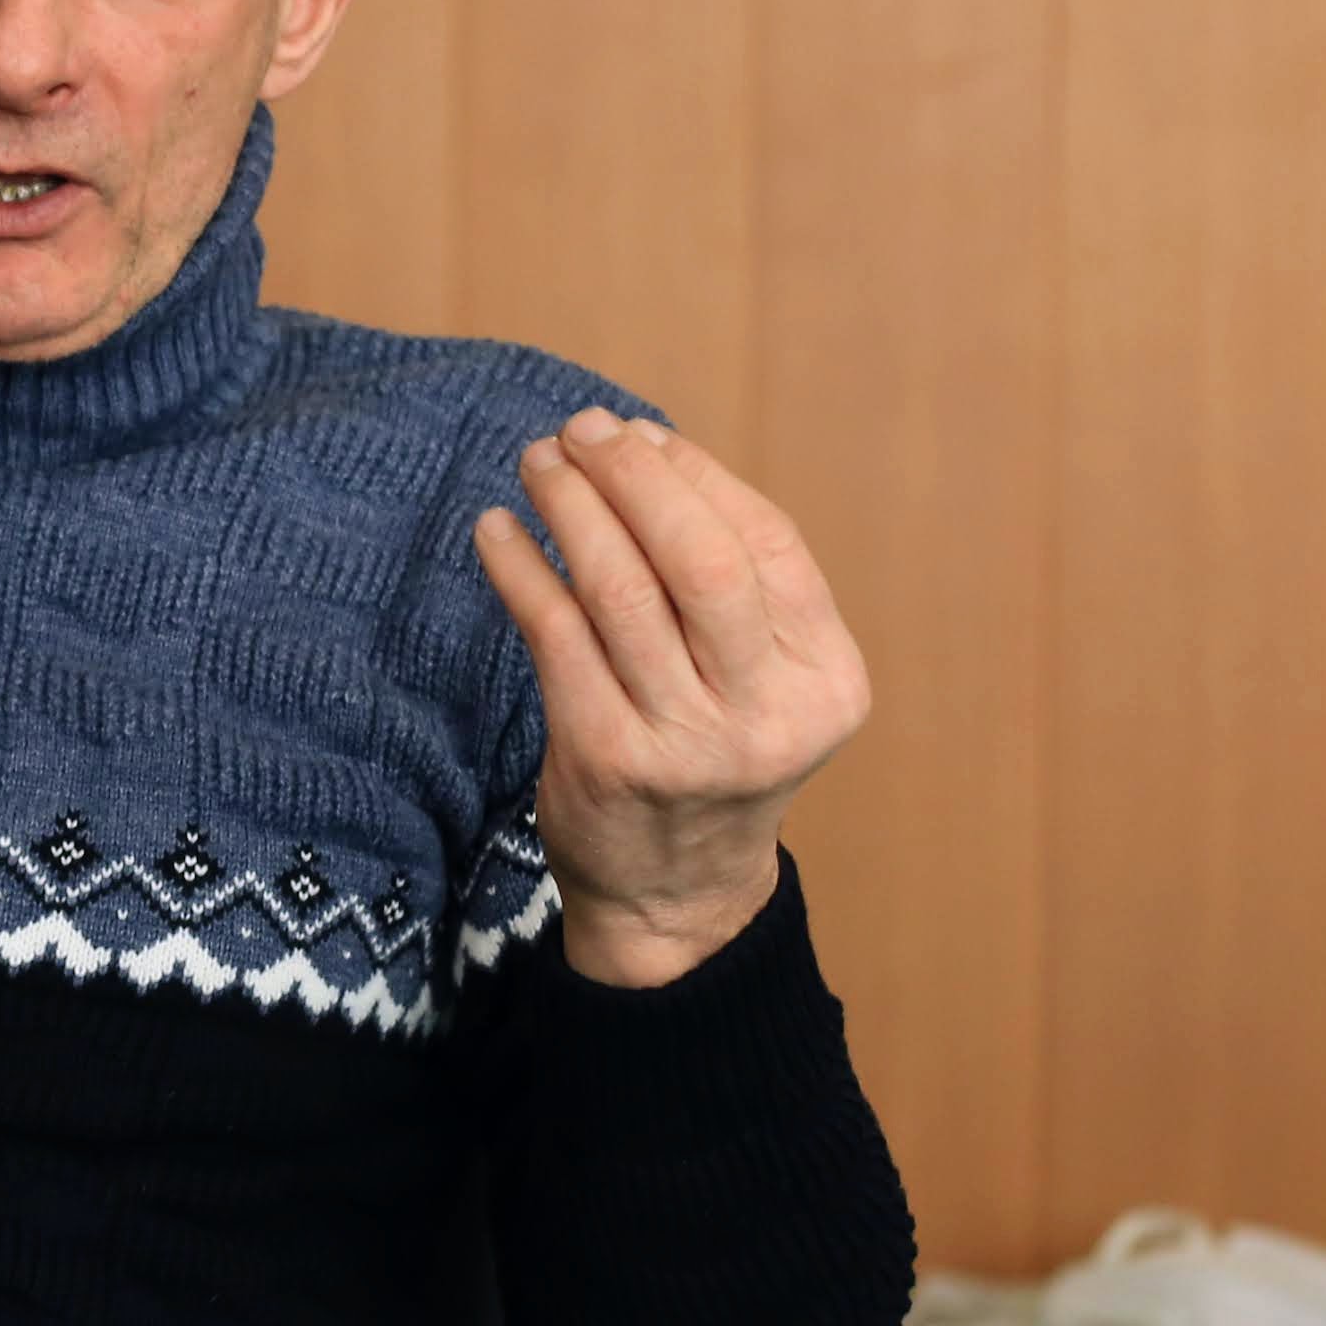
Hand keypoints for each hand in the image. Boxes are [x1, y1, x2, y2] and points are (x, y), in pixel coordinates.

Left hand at [472, 406, 869, 988]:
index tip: (641, 434)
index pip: (767, 545)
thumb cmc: (713, 753)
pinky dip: (522, 571)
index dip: (697, 477)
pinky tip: (498, 532)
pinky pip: (554, 636)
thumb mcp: (766, 681)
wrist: (674, 896)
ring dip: (571, 509)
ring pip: (621, 591)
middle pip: (701, 561)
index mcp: (827, 681)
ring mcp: (684, 744)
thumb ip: (736, 585)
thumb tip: (647, 449)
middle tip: (583, 429)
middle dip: (635, 479)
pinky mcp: (604, 760)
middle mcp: (766, 715)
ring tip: (540, 462)